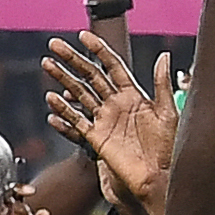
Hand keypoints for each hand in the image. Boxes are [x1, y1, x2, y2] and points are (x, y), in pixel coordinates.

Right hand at [43, 33, 178, 214]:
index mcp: (134, 95)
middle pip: (89, 75)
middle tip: (54, 44)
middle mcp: (115, 104)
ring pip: (78, 94)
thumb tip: (164, 56)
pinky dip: (63, 111)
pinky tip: (51, 101)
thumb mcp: (168, 112)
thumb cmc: (167, 147)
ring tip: (46, 64)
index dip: (98, 50)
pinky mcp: (95, 138)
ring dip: (61, 78)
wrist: (156, 177)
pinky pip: (76, 121)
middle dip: (72, 59)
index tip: (83, 36)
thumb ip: (162, 85)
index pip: (112, 66)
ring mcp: (103, 120)